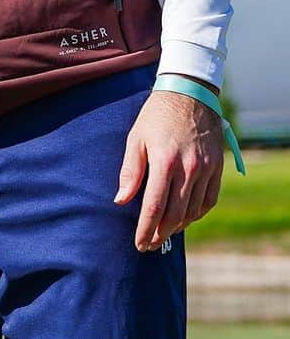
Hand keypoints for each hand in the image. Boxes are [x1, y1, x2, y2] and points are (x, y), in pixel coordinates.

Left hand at [114, 90, 224, 250]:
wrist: (189, 93)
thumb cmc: (156, 116)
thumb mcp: (135, 138)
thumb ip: (130, 171)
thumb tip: (121, 200)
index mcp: (164, 161)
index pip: (154, 206)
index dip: (146, 229)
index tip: (139, 243)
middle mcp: (188, 168)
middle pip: (175, 214)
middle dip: (161, 234)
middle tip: (149, 245)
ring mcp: (206, 169)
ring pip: (193, 210)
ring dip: (178, 227)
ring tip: (163, 233)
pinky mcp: (217, 167)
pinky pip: (209, 200)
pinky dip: (197, 214)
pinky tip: (185, 218)